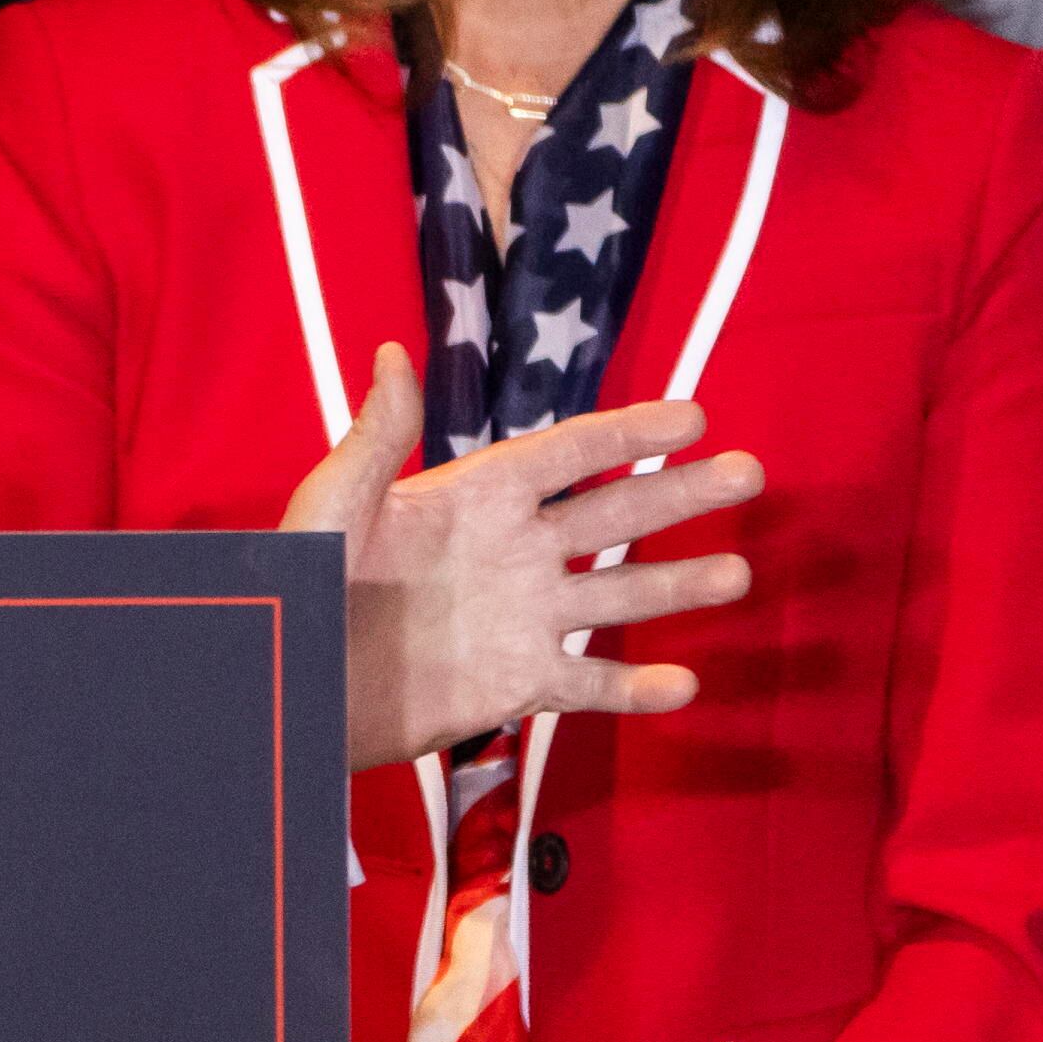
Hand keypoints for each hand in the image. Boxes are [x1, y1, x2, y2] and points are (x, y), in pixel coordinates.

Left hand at [284, 343, 765, 770]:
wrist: (291, 684)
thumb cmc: (296, 584)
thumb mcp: (332, 504)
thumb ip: (375, 437)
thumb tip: (397, 352)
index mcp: (472, 497)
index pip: (565, 454)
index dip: (628, 432)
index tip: (693, 416)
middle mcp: (510, 551)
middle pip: (613, 515)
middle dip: (681, 495)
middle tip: (750, 473)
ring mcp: (519, 618)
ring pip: (617, 596)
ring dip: (679, 586)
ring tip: (741, 575)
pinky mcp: (515, 683)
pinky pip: (589, 684)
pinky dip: (637, 689)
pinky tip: (686, 684)